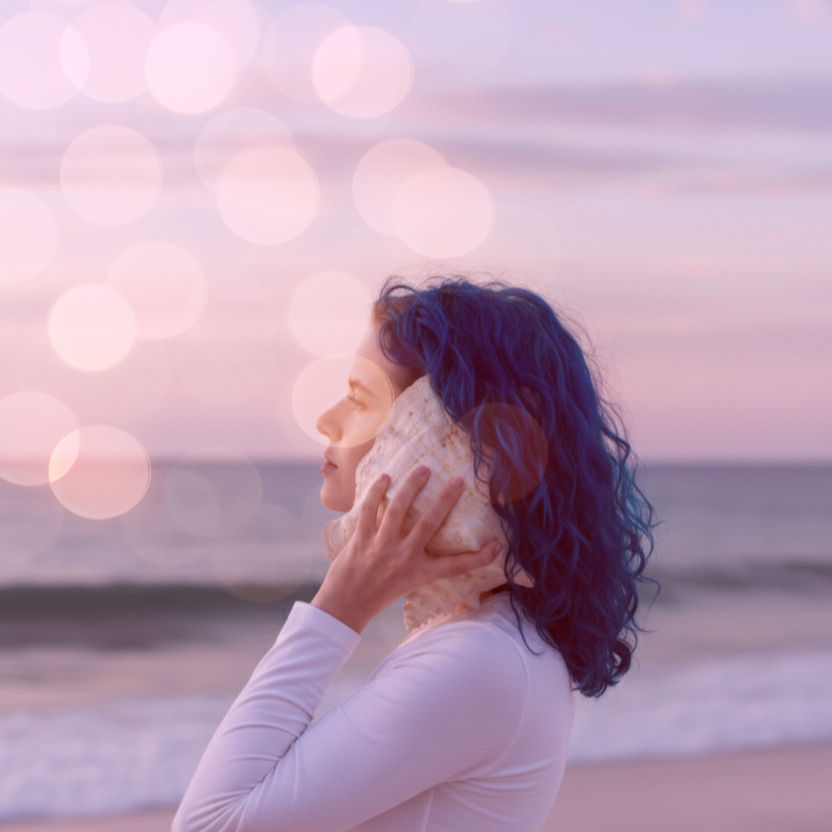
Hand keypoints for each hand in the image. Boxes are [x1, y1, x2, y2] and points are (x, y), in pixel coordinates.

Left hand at [311, 465, 502, 633]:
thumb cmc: (380, 591)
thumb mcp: (409, 582)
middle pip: (430, 524)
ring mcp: (381, 548)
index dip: (479, 558)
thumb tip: (439, 539)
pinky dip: (376, 492)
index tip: (497, 545)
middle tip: (458, 479)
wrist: (345, 606)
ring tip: (423, 470)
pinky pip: (369, 510)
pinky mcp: (360, 540)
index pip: (456, 566)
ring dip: (411, 486)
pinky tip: (385, 477)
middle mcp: (403, 559)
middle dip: (446, 499)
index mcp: (420, 573)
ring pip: (398, 510)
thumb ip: (424, 562)